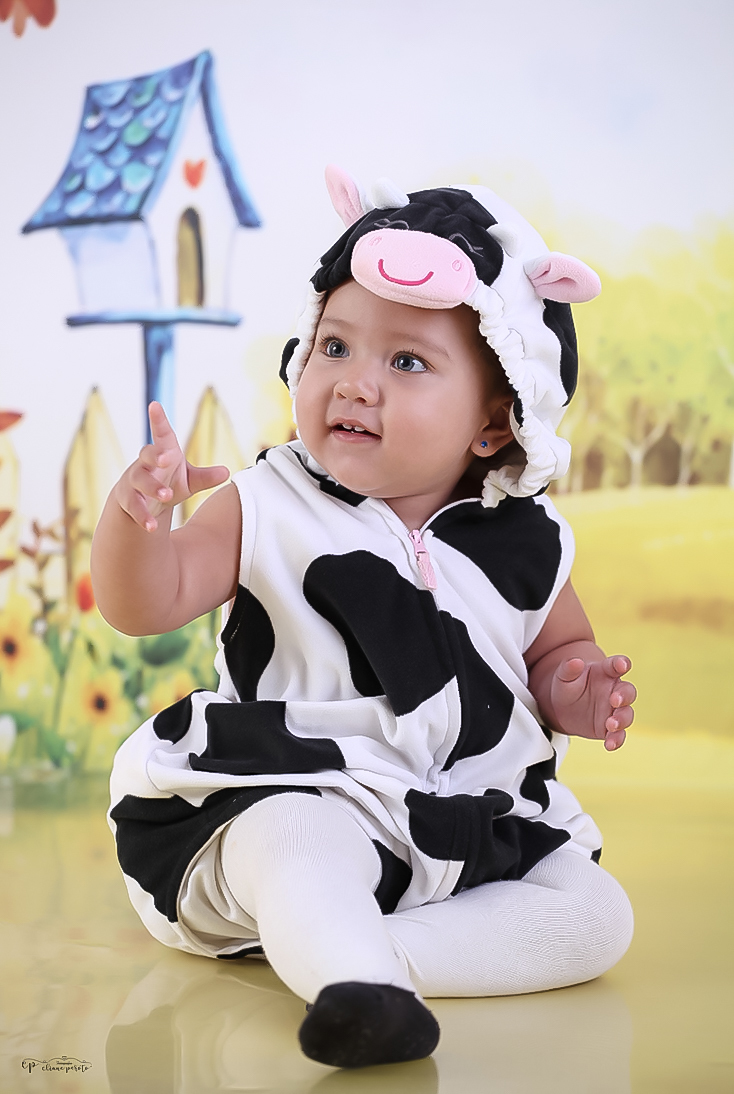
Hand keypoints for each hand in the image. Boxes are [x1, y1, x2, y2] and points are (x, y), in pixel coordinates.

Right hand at [116, 402, 229, 531]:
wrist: (142, 502)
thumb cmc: (167, 482)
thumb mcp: (189, 480)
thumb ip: (205, 477)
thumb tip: (226, 472)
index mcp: (163, 452)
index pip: (161, 434)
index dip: (158, 420)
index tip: (155, 405)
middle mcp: (145, 463)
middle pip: (147, 454)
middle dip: (156, 456)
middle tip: (167, 459)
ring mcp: (134, 480)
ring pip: (140, 480)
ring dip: (153, 488)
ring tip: (167, 495)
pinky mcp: (127, 499)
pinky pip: (134, 506)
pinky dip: (143, 516)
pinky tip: (152, 527)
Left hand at [549, 655, 635, 750]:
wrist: (561, 708)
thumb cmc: (567, 686)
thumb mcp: (563, 675)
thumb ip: (569, 668)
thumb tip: (576, 662)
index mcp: (605, 672)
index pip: (617, 665)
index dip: (622, 663)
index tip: (623, 665)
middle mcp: (614, 690)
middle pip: (627, 691)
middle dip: (624, 696)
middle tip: (614, 700)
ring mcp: (614, 710)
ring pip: (627, 714)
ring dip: (622, 720)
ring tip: (611, 725)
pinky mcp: (611, 728)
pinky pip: (618, 734)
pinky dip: (616, 740)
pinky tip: (610, 744)